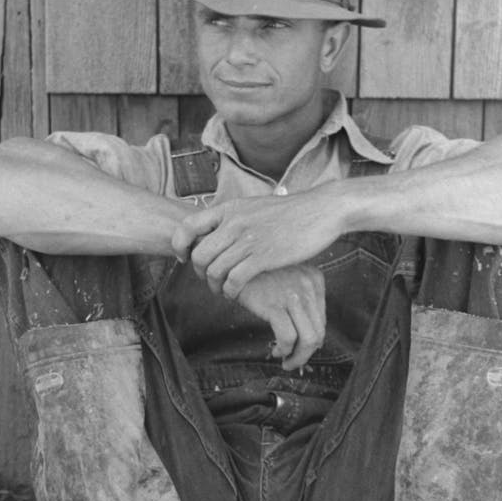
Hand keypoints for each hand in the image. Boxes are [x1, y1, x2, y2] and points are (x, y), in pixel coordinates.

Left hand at [171, 186, 342, 297]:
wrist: (321, 210)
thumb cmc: (290, 213)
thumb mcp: (255, 207)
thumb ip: (235, 218)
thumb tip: (218, 229)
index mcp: (230, 209)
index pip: (188, 226)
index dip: (180, 245)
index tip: (185, 258)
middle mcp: (234, 223)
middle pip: (199, 255)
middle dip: (200, 273)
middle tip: (209, 280)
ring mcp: (248, 240)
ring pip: (215, 270)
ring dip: (215, 286)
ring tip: (223, 290)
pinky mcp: (264, 257)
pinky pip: (234, 280)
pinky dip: (231, 291)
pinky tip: (237, 294)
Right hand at [236, 265, 325, 370]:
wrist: (229, 262)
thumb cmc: (256, 275)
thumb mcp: (284, 281)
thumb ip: (299, 300)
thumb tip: (307, 336)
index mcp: (314, 279)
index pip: (322, 320)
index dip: (311, 340)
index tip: (297, 348)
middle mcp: (308, 286)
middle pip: (319, 332)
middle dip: (307, 353)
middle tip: (293, 361)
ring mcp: (293, 295)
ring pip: (309, 339)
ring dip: (298, 357)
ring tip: (286, 362)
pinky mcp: (274, 304)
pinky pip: (288, 338)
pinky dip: (285, 350)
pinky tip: (277, 351)